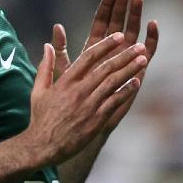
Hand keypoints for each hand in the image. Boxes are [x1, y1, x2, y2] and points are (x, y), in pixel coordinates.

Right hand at [26, 33, 148, 166]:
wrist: (42, 146)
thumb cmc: (40, 118)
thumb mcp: (38, 90)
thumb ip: (45, 66)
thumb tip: (47, 45)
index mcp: (66, 81)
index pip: (89, 56)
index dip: (105, 45)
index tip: (118, 36)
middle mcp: (79, 91)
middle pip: (105, 67)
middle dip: (124, 55)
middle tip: (138, 46)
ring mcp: (89, 105)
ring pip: (113, 82)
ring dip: (129, 70)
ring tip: (143, 59)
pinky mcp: (96, 120)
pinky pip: (114, 102)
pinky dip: (126, 91)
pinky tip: (136, 83)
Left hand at [51, 0, 158, 132]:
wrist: (84, 121)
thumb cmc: (72, 100)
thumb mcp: (63, 72)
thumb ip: (59, 51)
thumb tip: (56, 27)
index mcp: (95, 49)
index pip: (102, 22)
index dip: (107, 6)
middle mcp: (112, 52)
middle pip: (119, 23)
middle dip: (123, 5)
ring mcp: (126, 61)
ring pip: (133, 33)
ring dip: (136, 16)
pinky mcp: (137, 72)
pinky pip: (147, 52)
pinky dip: (151, 39)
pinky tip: (154, 24)